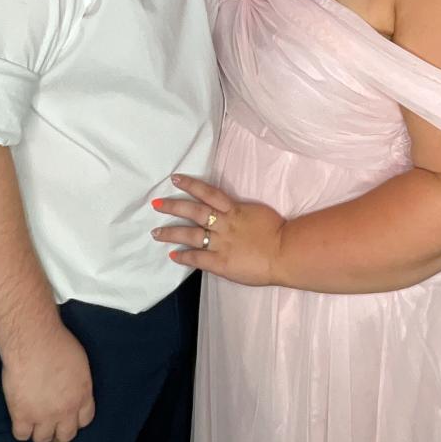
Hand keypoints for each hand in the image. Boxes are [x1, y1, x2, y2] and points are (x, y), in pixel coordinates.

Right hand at [1, 323, 94, 441]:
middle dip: (60, 432)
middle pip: (66, 435)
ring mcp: (44, 415)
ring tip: (36, 424)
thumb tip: (72, 388)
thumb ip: (78, 381)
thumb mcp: (79, 361)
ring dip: (41, 433)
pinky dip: (21, 429)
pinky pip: (22, 435)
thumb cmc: (56, 342)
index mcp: (83, 394)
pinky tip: (21, 420)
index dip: (76, 420)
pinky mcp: (22, 415)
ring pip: (43, 439)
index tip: (70, 418)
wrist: (34, 340)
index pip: (85, 419)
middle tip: (53, 427)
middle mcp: (66, 409)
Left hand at [151, 174, 285, 286]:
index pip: (208, 193)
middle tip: (156, 204)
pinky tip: (173, 255)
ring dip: (172, 233)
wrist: (285, 252)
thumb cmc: (277, 232)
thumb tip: (229, 211)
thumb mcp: (258, 213)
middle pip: (194, 211)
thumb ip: (241, 213)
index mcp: (235, 209)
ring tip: (156, 232)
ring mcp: (221, 243)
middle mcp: (225, 224)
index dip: (191, 185)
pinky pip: (199, 258)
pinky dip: (184, 256)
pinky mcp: (221, 262)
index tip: (175, 179)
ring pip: (191, 235)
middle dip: (173, 207)